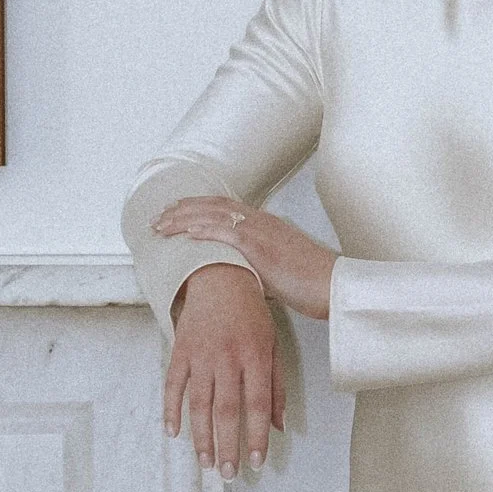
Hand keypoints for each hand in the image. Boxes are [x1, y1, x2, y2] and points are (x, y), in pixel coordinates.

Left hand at [155, 197, 335, 322]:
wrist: (333, 285)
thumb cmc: (313, 282)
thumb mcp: (280, 268)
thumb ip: (260, 266)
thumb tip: (244, 274)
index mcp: (266, 224)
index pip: (225, 207)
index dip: (198, 206)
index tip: (177, 211)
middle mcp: (261, 221)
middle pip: (214, 206)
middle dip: (183, 209)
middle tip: (159, 215)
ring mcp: (261, 232)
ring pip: (214, 216)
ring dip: (184, 219)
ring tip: (162, 224)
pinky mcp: (261, 247)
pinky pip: (227, 234)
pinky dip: (204, 231)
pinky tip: (187, 233)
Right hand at [164, 263, 284, 476]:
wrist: (220, 277)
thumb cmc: (251, 314)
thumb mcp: (272, 346)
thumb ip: (276, 387)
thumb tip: (279, 426)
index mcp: (254, 357)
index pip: (257, 405)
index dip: (256, 436)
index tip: (256, 462)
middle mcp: (227, 358)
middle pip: (227, 410)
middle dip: (228, 445)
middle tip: (229, 473)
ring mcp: (201, 355)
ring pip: (199, 403)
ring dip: (201, 437)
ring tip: (206, 462)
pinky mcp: (180, 351)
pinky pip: (173, 385)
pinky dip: (171, 409)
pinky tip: (173, 432)